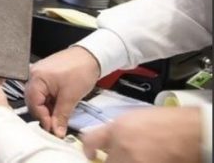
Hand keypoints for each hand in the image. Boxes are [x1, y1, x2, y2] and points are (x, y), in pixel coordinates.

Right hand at [25, 46, 99, 136]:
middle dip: (45, 115)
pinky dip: (50, 101)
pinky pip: (42, 93)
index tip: (52, 129)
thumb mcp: (71, 97)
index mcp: (36, 78)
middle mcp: (33, 75)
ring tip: (60, 114)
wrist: (90, 56)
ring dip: (48, 109)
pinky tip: (59, 105)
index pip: (33, 105)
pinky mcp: (44, 76)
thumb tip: (56, 130)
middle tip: (56, 125)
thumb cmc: (81, 68)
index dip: (43, 119)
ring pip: (38, 99)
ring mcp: (38, 74)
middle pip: (33, 102)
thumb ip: (61, 116)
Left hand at [81, 107, 200, 162]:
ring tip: (137, 156)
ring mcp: (134, 160)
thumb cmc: (167, 122)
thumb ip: (115, 131)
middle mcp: (122, 146)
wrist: (190, 131)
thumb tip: (103, 143)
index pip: (90, 141)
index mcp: (117, 129)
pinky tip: (147, 158)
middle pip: (107, 161)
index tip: (89, 154)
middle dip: (111, 160)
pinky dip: (136, 162)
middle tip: (118, 157)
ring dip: (124, 161)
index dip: (87, 149)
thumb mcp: (134, 119)